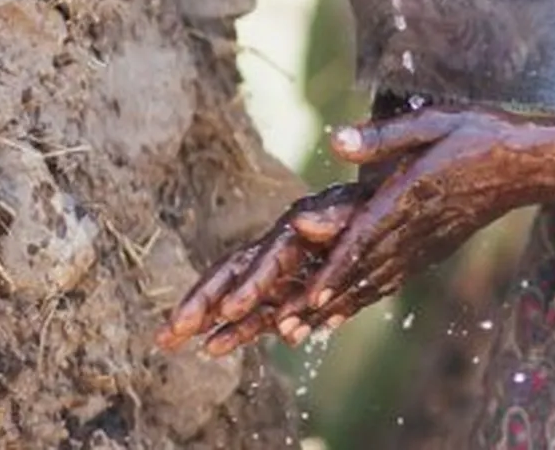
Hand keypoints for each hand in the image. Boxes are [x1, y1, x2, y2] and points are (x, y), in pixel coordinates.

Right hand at [155, 181, 369, 355]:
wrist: (385, 214)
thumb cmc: (369, 209)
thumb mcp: (357, 209)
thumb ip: (332, 218)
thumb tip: (300, 220)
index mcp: (291, 234)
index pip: (259, 261)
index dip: (246, 287)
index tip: (228, 311)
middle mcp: (278, 255)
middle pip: (233, 278)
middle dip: (201, 303)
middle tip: (169, 331)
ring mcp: (282, 277)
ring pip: (239, 302)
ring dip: (209, 322)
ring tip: (174, 342)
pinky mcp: (292, 295)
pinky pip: (264, 316)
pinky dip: (242, 331)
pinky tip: (217, 346)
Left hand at [295, 106, 538, 331]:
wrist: (526, 164)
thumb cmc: (478, 133)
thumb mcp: (433, 121)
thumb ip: (384, 135)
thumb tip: (336, 142)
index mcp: (412, 193)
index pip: (368, 235)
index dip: (338, 265)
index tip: (312, 293)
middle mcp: (418, 226)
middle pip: (365, 268)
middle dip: (326, 298)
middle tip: (287, 327)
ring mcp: (428, 242)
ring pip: (377, 279)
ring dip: (340, 305)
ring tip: (305, 330)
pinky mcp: (435, 248)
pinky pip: (395, 277)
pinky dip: (367, 296)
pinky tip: (347, 310)